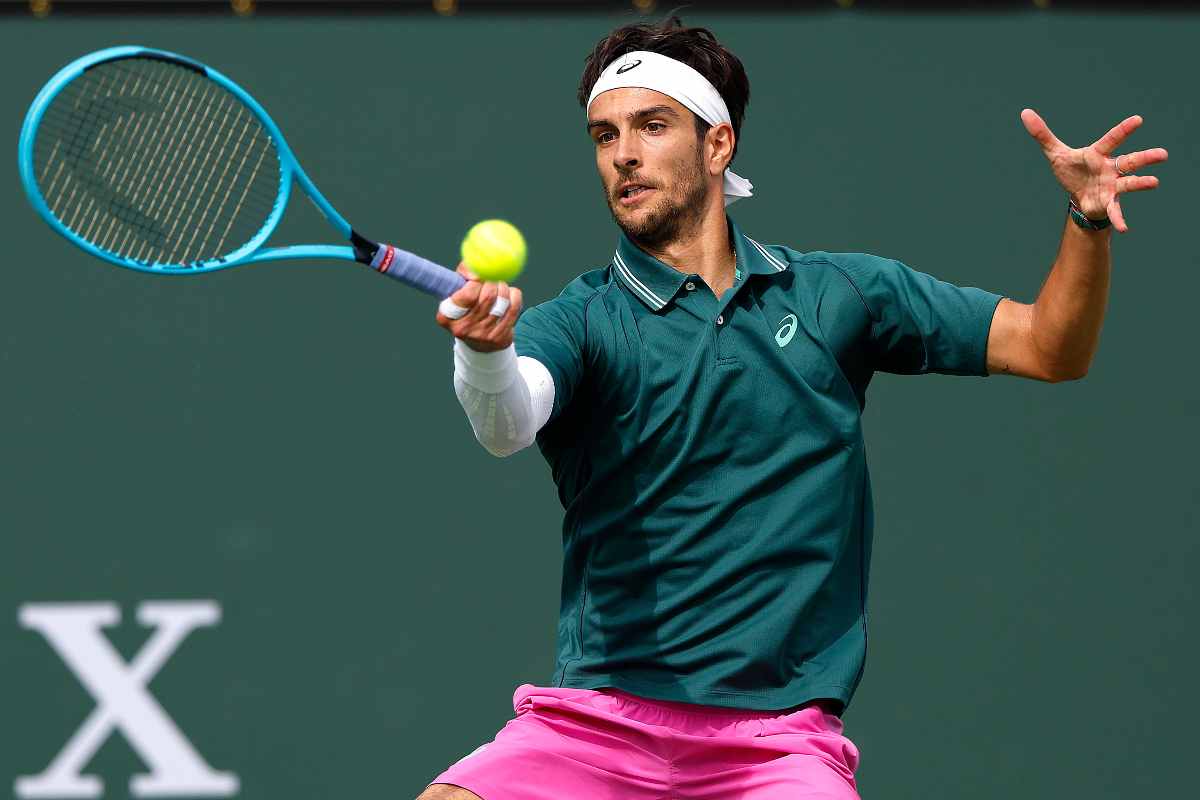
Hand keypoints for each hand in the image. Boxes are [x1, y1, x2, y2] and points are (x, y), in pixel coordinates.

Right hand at [434, 262, 523, 351]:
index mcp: (446, 317)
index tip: (479, 275)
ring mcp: (481, 335)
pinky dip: (514, 296)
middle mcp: (462, 328)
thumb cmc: (467, 304)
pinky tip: (509, 295)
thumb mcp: (458, 288)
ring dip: (503, 288)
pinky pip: (513, 309)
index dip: (476, 281)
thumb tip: (476, 270)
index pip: (467, 295)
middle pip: (487, 297)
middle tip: (492, 277)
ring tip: (499, 286)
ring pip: (502, 302)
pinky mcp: (498, 338)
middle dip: (492, 282)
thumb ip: (465, 272)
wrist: (479, 339)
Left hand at [1021, 109, 1167, 232]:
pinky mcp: (1108, 203)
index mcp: (1098, 154)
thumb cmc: (1072, 170)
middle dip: (1145, 157)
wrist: (1077, 196)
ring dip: (1141, 183)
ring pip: (1130, 183)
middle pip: (1130, 161)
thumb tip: (1025, 112)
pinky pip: (1116, 211)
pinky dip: (1120, 219)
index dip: (1123, 130)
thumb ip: (1042, 134)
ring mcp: (1112, 186)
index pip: (1111, 140)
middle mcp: (1110, 168)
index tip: (1138, 120)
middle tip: (1163, 154)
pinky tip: (1125, 229)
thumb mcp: (1055, 154)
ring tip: (1154, 182)